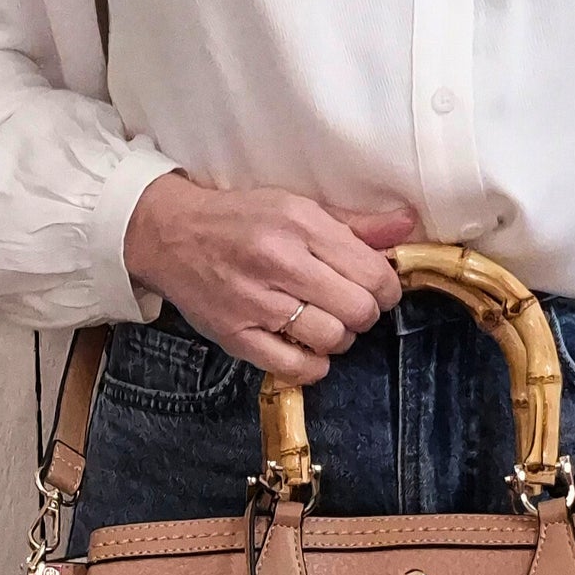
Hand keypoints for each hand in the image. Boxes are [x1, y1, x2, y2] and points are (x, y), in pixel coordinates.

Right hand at [124, 172, 416, 383]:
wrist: (169, 235)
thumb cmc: (239, 219)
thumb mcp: (297, 207)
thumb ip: (354, 224)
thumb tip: (405, 227)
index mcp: (299, 225)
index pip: (373, 273)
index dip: (387, 288)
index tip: (378, 289)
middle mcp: (278, 263)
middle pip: (358, 310)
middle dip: (365, 313)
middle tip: (350, 306)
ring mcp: (255, 303)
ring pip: (331, 339)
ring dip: (338, 338)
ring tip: (325, 323)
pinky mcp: (236, 335)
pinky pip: (295, 367)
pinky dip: (312, 364)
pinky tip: (307, 348)